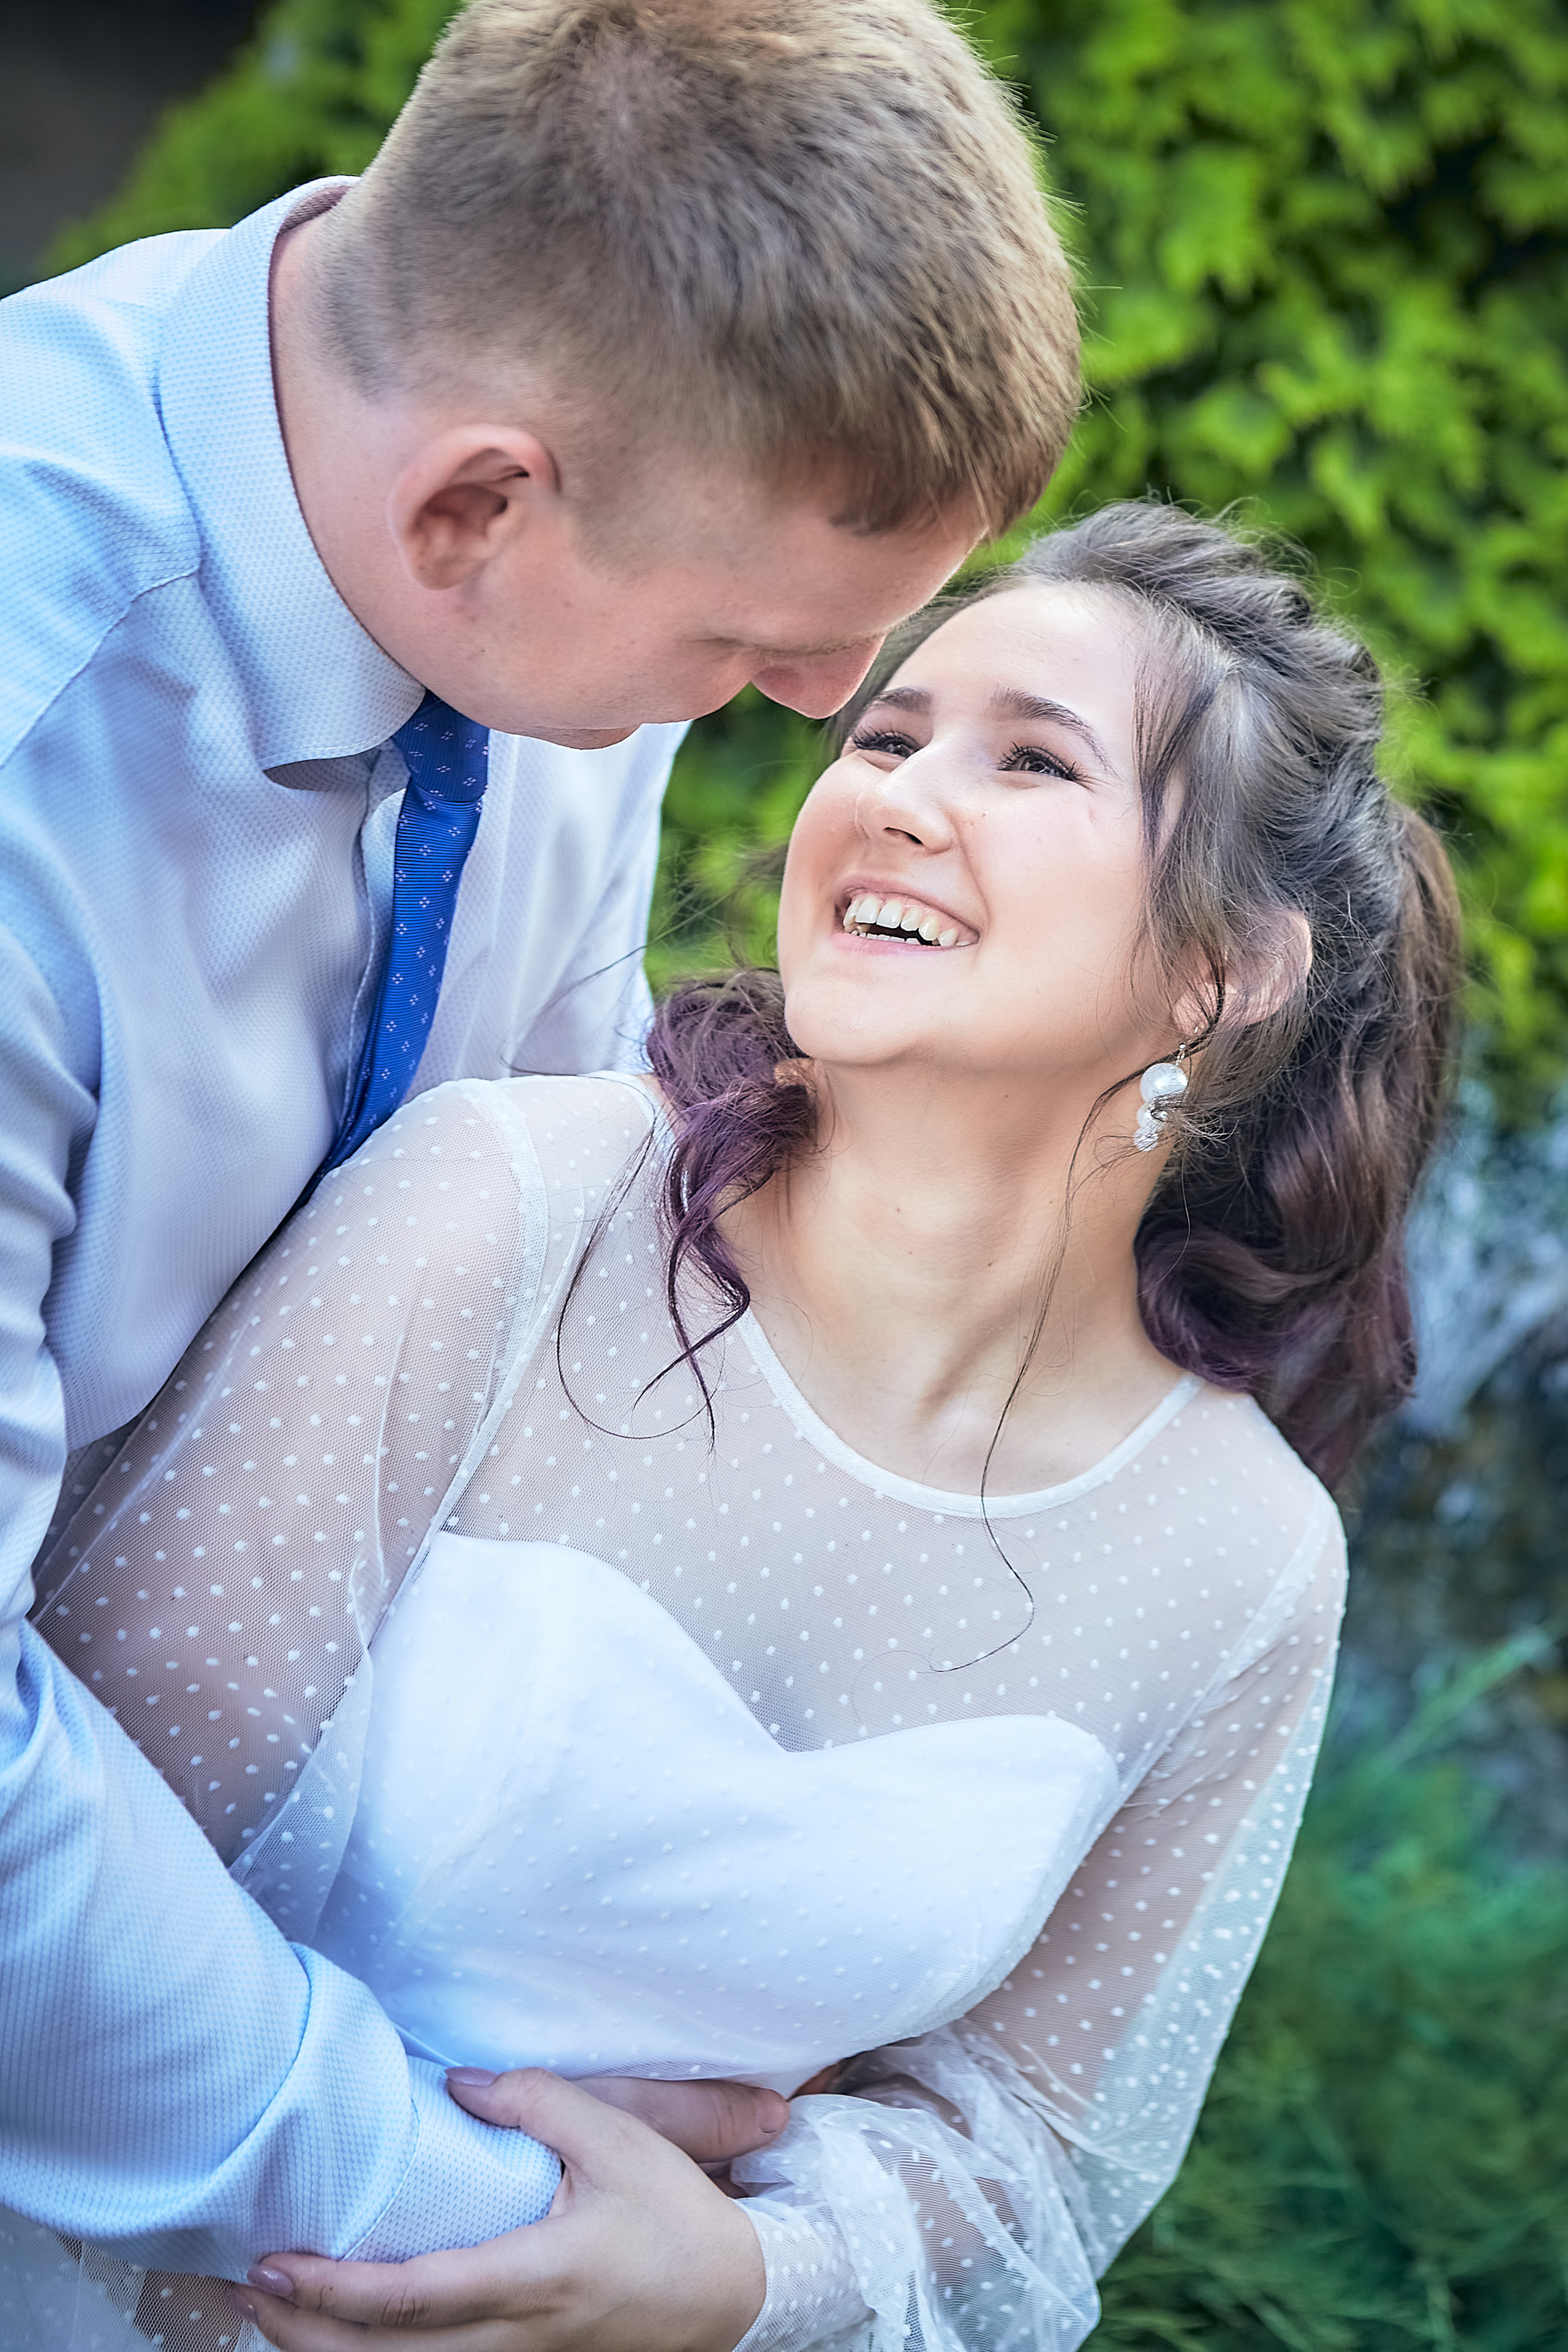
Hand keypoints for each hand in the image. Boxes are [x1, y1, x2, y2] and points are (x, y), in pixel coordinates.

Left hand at [232, 2068, 768, 2349]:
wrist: (733, 2296)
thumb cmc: (674, 2215)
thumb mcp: (618, 2139)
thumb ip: (536, 2103)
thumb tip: (458, 2084)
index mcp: (534, 2278)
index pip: (410, 2297)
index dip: (333, 2288)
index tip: (276, 2260)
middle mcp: (513, 2339)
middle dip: (301, 2330)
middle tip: (245, 2286)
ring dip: (325, 2351)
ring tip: (270, 2311)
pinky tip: (341, 2333)